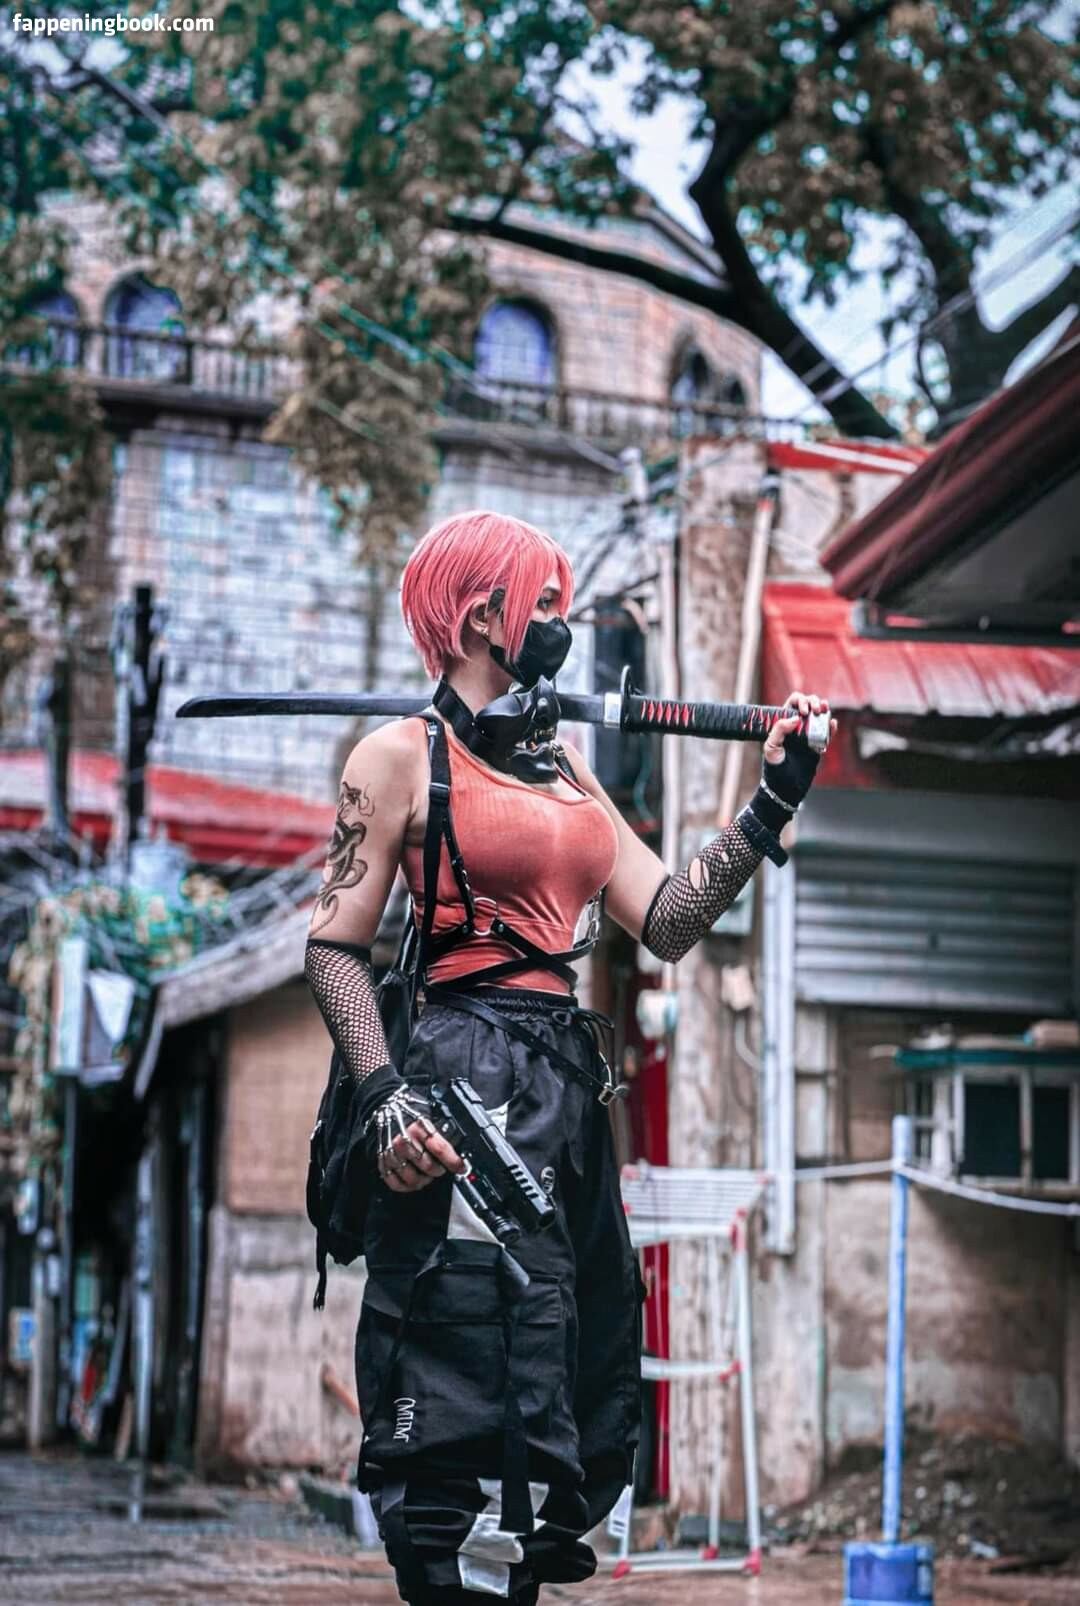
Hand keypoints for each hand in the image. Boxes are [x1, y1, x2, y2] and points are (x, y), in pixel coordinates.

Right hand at [381, 1117, 465, 1193]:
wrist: (386, 1109)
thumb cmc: (410, 1113)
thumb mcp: (430, 1115)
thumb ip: (442, 1131)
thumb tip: (460, 1146)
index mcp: (418, 1127)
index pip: (440, 1149)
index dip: (454, 1162)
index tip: (462, 1168)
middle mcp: (403, 1141)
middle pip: (428, 1167)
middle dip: (439, 1170)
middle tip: (441, 1168)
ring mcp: (392, 1154)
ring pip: (413, 1179)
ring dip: (424, 1180)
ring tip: (428, 1175)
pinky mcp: (383, 1163)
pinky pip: (396, 1183)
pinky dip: (407, 1186)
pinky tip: (414, 1180)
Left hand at [751, 691, 836, 834]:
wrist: (786, 787)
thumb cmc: (774, 767)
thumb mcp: (771, 747)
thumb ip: (779, 729)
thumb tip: (795, 718)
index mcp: (784, 722)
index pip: (793, 702)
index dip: (800, 701)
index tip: (803, 712)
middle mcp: (797, 726)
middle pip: (809, 705)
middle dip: (814, 702)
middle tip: (815, 711)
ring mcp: (808, 735)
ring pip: (819, 716)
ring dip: (824, 709)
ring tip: (825, 710)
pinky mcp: (818, 746)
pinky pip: (827, 733)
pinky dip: (831, 726)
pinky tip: (832, 724)